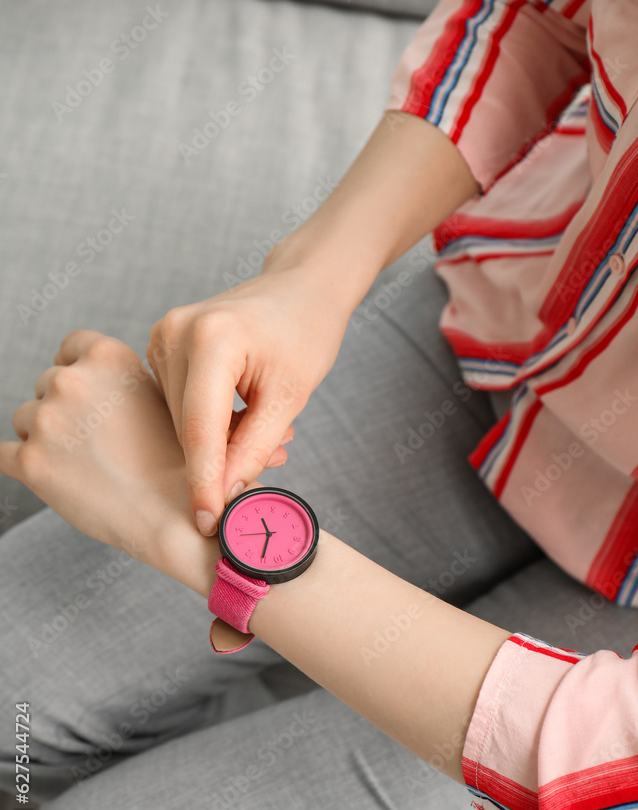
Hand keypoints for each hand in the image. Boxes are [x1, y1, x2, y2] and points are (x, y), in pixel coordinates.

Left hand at [0, 331, 201, 571]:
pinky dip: (25, 466)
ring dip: (44, 438)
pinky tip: (55, 478)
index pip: (71, 346)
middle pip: (46, 384)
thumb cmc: (174, 462)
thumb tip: (91, 381)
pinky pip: (4, 455)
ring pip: (25, 420)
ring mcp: (47, 421)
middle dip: (64, 409)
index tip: (84, 393)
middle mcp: (72, 380)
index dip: (75, 368)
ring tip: (86, 465)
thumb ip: (119, 380)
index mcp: (108, 357)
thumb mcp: (159, 398)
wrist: (174, 514)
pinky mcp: (29, 462)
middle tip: (96, 443)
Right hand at [146, 261, 348, 536]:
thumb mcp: (290, 396)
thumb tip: (224, 497)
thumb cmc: (305, 333)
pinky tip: (246, 413)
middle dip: (223, 459)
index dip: (204, 482)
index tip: (208, 523)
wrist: (300, 287)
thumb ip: (253, 449)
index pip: (201, 428)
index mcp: (212, 339)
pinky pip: (179, 402)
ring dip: (222, 440)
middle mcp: (176, 332)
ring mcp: (163, 335)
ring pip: (182, 420)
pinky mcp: (161, 344)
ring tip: (268, 427)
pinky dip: (212, 420)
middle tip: (273, 459)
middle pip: (188, 427)